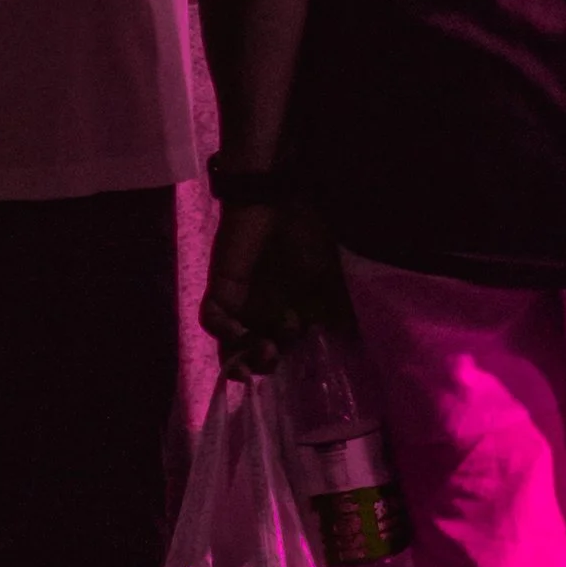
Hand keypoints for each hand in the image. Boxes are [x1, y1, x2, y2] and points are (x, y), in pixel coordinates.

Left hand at [201, 200, 336, 375]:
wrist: (280, 198)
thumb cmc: (308, 235)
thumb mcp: (331, 279)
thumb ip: (339, 313)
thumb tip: (354, 345)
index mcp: (288, 314)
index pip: (283, 353)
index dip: (287, 365)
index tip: (299, 368)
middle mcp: (261, 315)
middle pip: (254, 355)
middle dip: (263, 364)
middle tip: (275, 354)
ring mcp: (239, 304)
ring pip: (230, 345)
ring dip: (241, 357)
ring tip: (262, 351)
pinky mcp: (221, 288)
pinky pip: (211, 318)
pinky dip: (222, 329)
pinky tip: (238, 330)